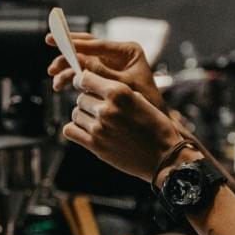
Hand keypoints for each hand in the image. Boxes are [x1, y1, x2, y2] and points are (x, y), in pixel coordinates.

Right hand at [45, 33, 164, 109]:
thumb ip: (102, 73)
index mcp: (128, 51)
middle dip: (67, 58)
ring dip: (67, 71)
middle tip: (52, 68)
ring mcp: (111, 67)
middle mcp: (118, 56)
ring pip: (83, 63)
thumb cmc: (149, 104)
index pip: (97, 43)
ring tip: (57, 83)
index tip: (57, 40)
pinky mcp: (105, 80)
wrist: (156, 124)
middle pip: (86, 50)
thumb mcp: (125, 87)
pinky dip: (73, 80)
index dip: (75, 42)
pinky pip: (84, 75)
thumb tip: (79, 61)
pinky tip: (62, 86)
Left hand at [64, 70, 183, 181]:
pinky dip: (76, 130)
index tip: (86, 86)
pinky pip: (70, 131)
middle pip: (80, 98)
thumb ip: (118, 92)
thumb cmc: (157, 128)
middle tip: (100, 110)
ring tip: (98, 123)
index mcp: (119, 92)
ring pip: (75, 114)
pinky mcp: (95, 145)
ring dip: (83, 116)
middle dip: (88, 102)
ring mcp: (99, 128)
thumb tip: (96, 86)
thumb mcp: (141, 100)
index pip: (85, 77)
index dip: (83, 81)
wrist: (164, 157)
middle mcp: (107, 108)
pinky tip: (87, 132)